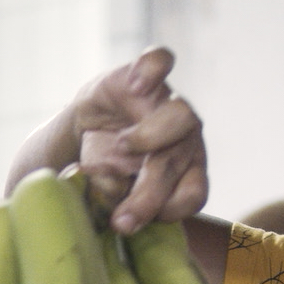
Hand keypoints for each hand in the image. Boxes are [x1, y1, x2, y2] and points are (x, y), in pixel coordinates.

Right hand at [17, 47, 208, 233]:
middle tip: (120, 216)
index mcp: (186, 170)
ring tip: (121, 145)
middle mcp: (185, 137)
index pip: (194, 192)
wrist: (90, 125)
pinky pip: (160, 61)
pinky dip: (150, 72)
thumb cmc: (108, 163)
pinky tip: (135, 88)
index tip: (133, 221)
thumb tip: (119, 216)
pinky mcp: (145, 74)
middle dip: (150, 190)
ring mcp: (168, 103)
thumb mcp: (109, 188)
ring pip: (181, 115)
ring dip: (152, 136)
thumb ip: (117, 202)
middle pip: (178, 161)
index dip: (169, 209)